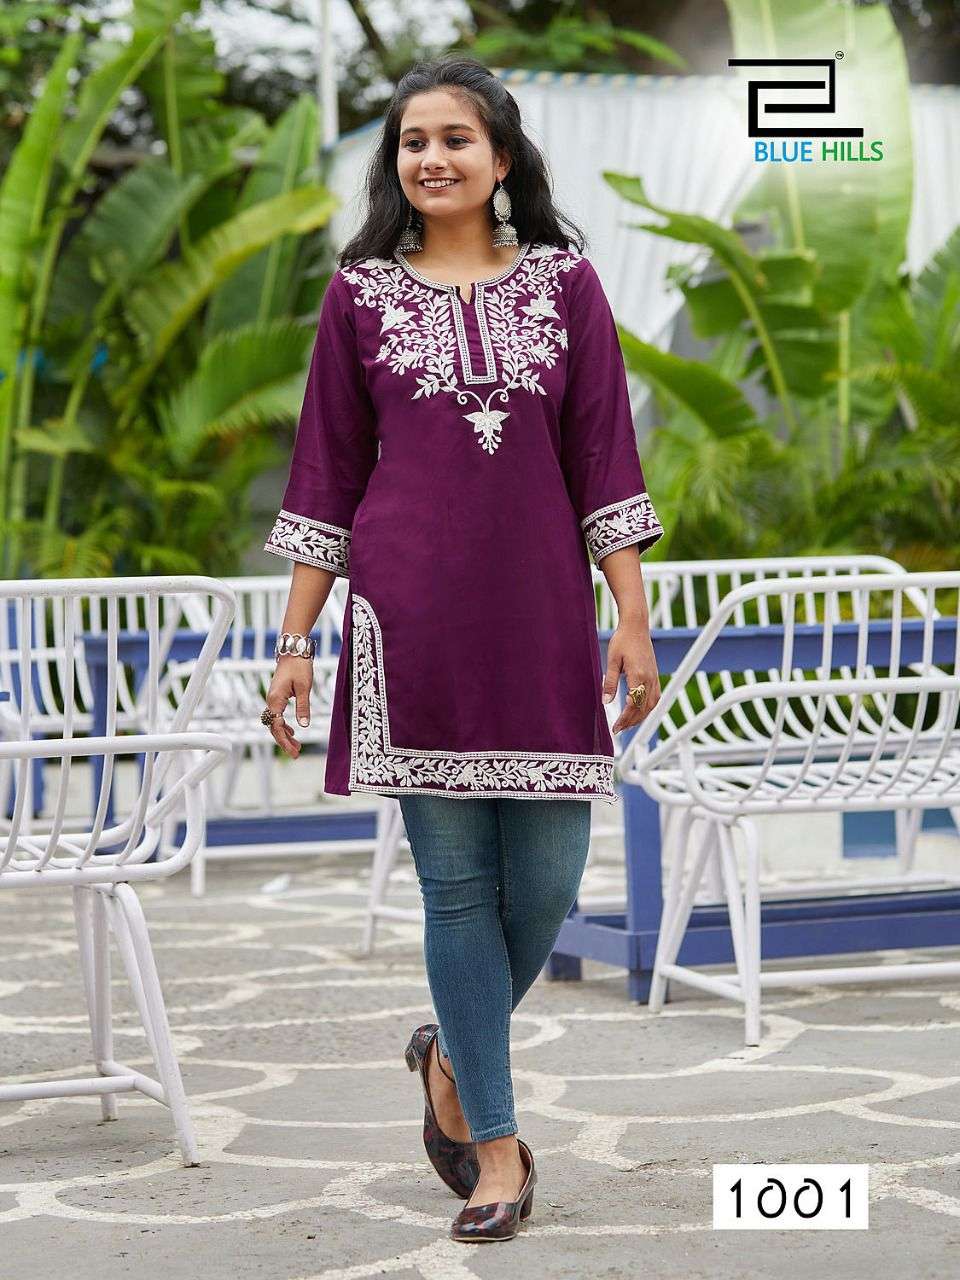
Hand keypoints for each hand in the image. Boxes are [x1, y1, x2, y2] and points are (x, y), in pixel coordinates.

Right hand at [264, 655, 312, 758]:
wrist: (294, 651)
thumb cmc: (299, 667)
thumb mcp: (305, 688)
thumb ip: (303, 707)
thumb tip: (303, 726)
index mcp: (275, 700)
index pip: (276, 726)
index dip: (284, 740)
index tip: (294, 751)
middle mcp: (271, 701)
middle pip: (274, 727)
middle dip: (284, 741)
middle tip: (296, 754)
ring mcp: (273, 699)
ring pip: (276, 722)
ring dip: (285, 735)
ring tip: (297, 747)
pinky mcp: (278, 696)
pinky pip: (278, 715)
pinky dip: (285, 725)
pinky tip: (293, 732)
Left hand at [602, 616, 660, 733]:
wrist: (636, 626)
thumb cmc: (622, 641)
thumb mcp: (612, 661)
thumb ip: (609, 683)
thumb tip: (606, 702)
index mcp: (639, 676)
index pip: (633, 705)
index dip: (625, 719)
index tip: (615, 728)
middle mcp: (650, 679)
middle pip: (643, 708)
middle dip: (631, 722)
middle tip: (618, 730)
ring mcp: (655, 677)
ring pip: (651, 705)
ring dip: (640, 717)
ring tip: (627, 724)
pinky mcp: (655, 675)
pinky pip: (655, 697)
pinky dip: (647, 708)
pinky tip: (639, 712)